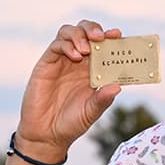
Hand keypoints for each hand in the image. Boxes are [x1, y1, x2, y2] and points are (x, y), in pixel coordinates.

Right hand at [14, 20, 123, 161]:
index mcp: (93, 70)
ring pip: (69, 32)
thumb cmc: (71, 123)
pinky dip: (67, 46)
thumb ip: (102, 100)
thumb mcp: (91, 112)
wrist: (46, 135)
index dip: (111, 38)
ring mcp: (62, 61)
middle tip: (101, 37)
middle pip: (85, 31)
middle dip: (94, 28)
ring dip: (80, 34)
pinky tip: (75, 56)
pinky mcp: (46, 64)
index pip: (103, 46)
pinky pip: (56, 46)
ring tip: (87, 49)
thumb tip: (118, 87)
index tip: (118, 35)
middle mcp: (78, 62)